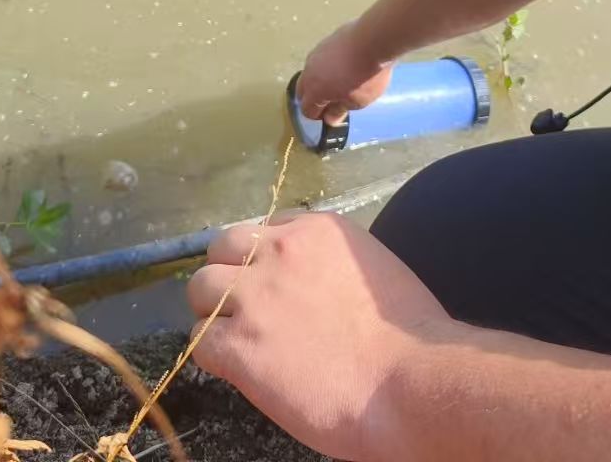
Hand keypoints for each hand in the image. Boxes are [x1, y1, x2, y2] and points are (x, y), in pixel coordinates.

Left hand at [187, 213, 454, 460]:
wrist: (408, 380)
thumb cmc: (411, 335)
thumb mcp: (374, 270)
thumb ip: (334, 266)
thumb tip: (316, 287)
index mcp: (317, 230)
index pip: (267, 229)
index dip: (266, 260)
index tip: (276, 285)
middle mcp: (279, 251)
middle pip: (223, 247)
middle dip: (229, 275)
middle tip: (246, 308)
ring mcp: (254, 296)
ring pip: (200, 288)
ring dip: (213, 311)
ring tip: (235, 338)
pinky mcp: (238, 344)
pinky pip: (199, 340)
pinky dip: (212, 354)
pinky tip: (237, 369)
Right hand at [297, 20, 393, 124]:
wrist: (373, 40)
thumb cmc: (365, 77)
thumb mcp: (357, 102)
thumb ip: (340, 110)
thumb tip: (329, 118)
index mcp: (314, 91)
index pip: (306, 110)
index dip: (317, 116)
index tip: (331, 115)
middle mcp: (309, 71)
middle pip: (302, 90)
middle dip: (312, 99)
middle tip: (331, 101)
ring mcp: (316, 53)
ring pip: (310, 72)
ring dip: (318, 80)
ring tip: (338, 81)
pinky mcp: (325, 41)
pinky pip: (320, 59)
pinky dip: (326, 65)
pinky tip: (343, 64)